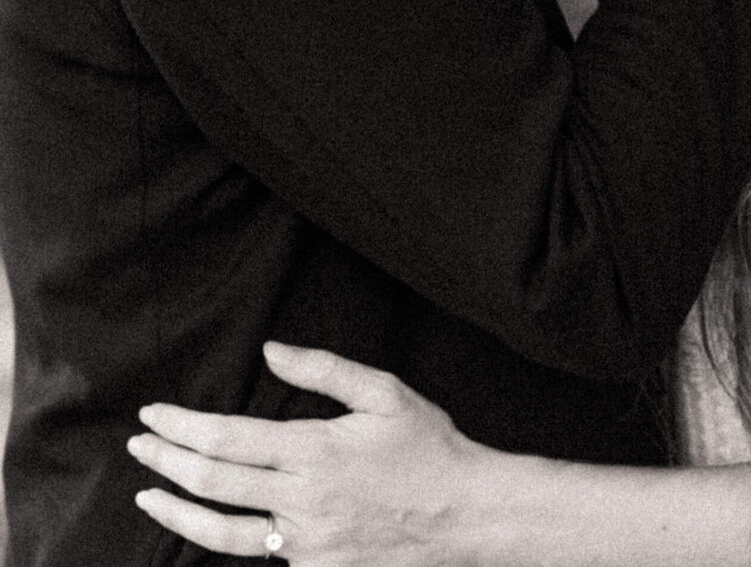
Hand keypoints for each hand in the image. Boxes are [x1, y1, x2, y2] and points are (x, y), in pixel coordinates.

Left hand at [128, 341, 485, 564]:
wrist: (464, 515)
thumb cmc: (427, 445)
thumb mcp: (384, 392)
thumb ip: (323, 369)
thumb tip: (272, 350)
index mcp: (314, 451)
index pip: (226, 439)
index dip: (182, 426)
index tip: (155, 413)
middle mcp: (301, 501)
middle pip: (212, 483)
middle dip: (166, 462)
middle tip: (139, 443)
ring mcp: (305, 544)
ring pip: (220, 534)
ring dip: (176, 513)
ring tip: (148, 497)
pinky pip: (256, 556)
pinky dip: (222, 539)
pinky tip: (209, 524)